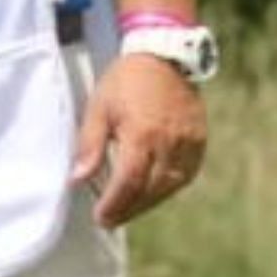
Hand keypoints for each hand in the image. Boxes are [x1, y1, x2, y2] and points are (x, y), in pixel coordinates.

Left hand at [71, 53, 207, 227]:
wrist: (164, 56)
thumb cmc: (125, 81)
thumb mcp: (98, 108)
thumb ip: (89, 146)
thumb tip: (77, 180)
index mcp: (142, 133)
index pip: (129, 181)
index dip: (114, 204)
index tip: (101, 218)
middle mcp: (170, 142)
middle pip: (150, 189)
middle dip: (129, 209)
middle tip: (110, 220)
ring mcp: (189, 143)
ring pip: (170, 186)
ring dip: (148, 203)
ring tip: (127, 210)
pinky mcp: (199, 141)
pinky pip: (185, 175)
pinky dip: (167, 188)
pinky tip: (151, 193)